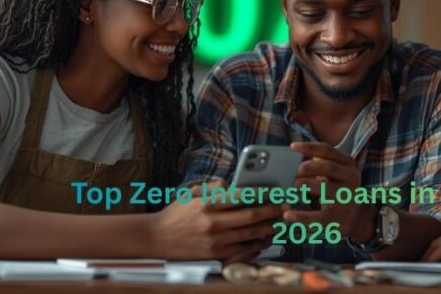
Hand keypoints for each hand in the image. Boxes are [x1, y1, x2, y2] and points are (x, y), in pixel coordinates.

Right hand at [152, 181, 280, 259]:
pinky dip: (256, 246)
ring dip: (268, 228)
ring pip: (250, 235)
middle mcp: (213, 222)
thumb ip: (213, 187)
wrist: (156, 238)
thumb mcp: (191, 194)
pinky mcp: (215, 255)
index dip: (262, 194)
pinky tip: (265, 240)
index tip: (274, 192)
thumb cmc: (175, 214)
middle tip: (284, 207)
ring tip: (279, 223)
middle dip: (271, 211)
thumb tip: (234, 185)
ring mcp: (215, 241)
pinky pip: (242, 251)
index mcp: (208, 203)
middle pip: (250, 216)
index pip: (241, 196)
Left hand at [283, 142, 376, 241]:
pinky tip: (287, 215)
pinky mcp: (337, 218)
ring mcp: (346, 199)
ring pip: (324, 187)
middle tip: (291, 172)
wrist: (354, 218)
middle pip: (327, 167)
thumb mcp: (333, 173)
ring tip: (291, 187)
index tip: (292, 147)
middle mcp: (351, 179)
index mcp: (348, 164)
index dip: (309, 147)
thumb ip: (319, 162)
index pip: (328, 151)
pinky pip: (317, 216)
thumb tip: (294, 150)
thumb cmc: (336, 190)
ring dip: (303, 184)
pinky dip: (300, 216)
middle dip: (306, 167)